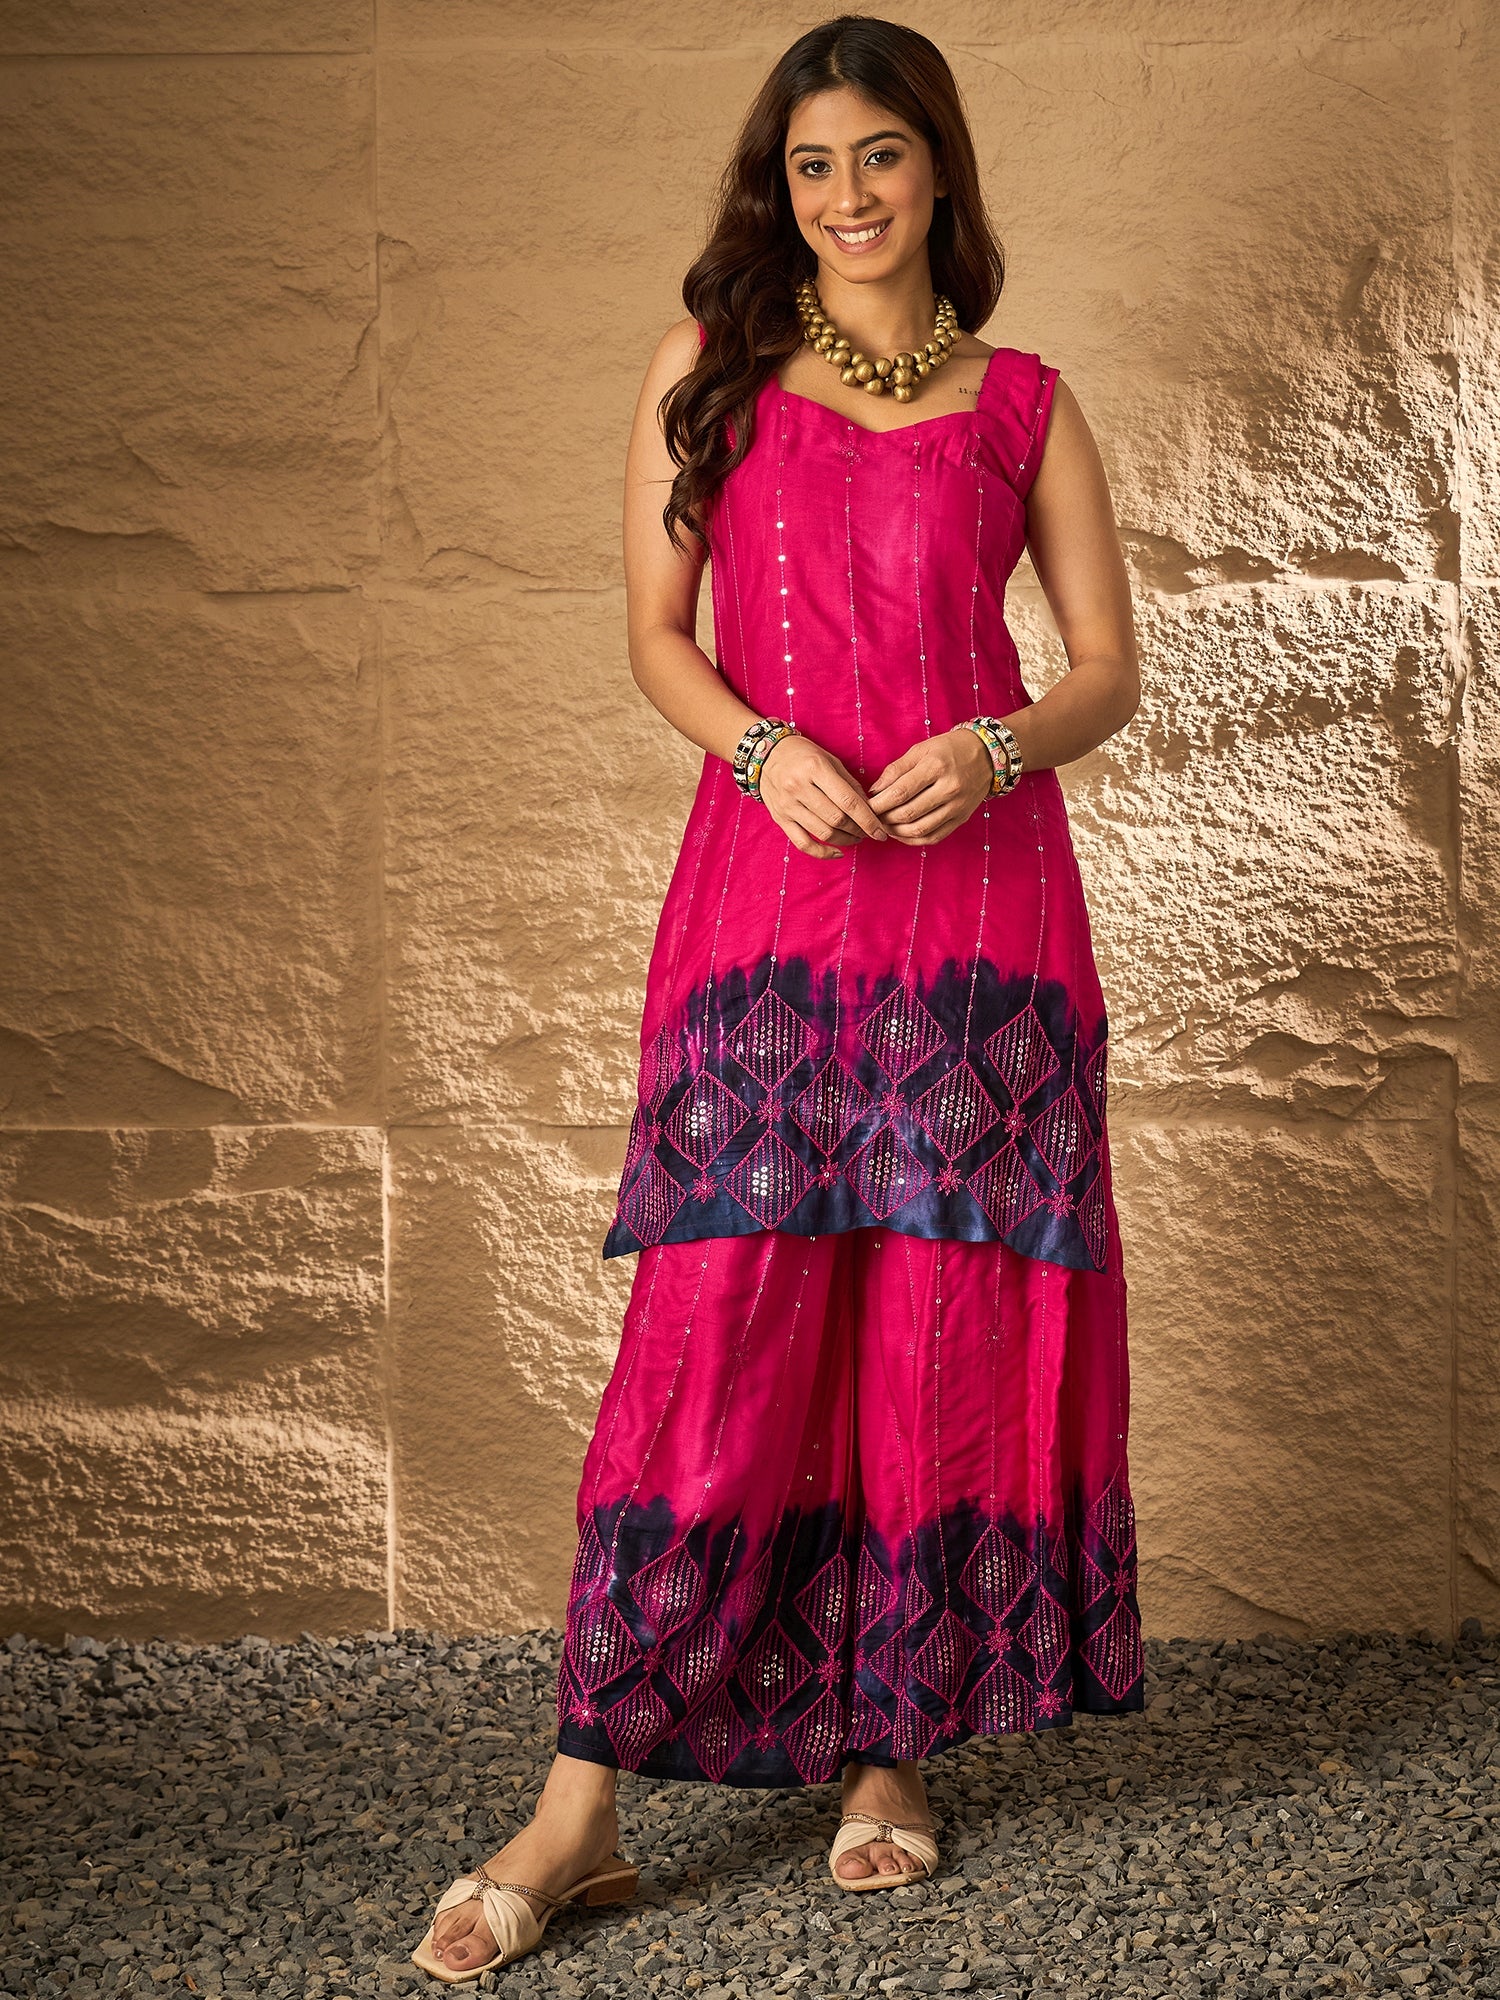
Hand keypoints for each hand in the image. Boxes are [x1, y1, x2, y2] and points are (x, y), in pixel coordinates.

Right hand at [756, 732, 890, 858]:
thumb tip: (870, 809)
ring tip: (856, 837)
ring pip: (823, 833)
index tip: (880, 831)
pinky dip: (822, 853)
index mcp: (815, 768)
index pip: (848, 801)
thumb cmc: (803, 755)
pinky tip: (838, 852)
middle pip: (837, 819)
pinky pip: (803, 844)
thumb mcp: (829, 760)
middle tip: (869, 832)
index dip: (868, 820)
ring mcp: (788, 805)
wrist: (766, 755)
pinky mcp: (780, 819)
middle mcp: (799, 787)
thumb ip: (850, 784)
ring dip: (845, 840)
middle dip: (859, 830)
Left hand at [867, 728, 992, 844]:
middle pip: (908, 813)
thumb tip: (874, 791)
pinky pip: (934, 837)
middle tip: (871, 817)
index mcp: (936, 766)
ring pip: (920, 829)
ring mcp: (957, 806)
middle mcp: (949, 788)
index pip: (900, 792)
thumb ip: (896, 769)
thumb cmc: (949, 749)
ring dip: (896, 832)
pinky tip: (901, 834)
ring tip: (884, 826)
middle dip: (884, 819)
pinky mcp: (961, 818)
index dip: (879, 803)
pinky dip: (913, 840)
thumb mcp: (921, 750)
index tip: (866, 806)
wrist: (988, 755)